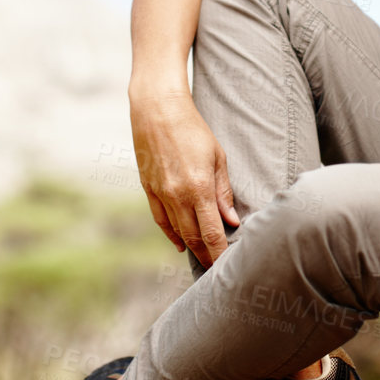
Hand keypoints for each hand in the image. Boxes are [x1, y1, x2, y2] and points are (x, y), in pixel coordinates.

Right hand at [130, 91, 239, 267]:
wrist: (157, 110)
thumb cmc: (193, 129)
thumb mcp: (217, 157)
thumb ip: (223, 192)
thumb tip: (231, 221)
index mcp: (199, 188)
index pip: (212, 233)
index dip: (219, 254)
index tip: (228, 267)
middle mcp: (177, 196)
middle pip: (194, 238)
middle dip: (207, 256)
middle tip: (218, 270)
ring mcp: (160, 194)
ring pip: (176, 232)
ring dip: (190, 247)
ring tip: (203, 258)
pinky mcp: (148, 189)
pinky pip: (160, 220)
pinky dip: (170, 234)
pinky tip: (180, 243)